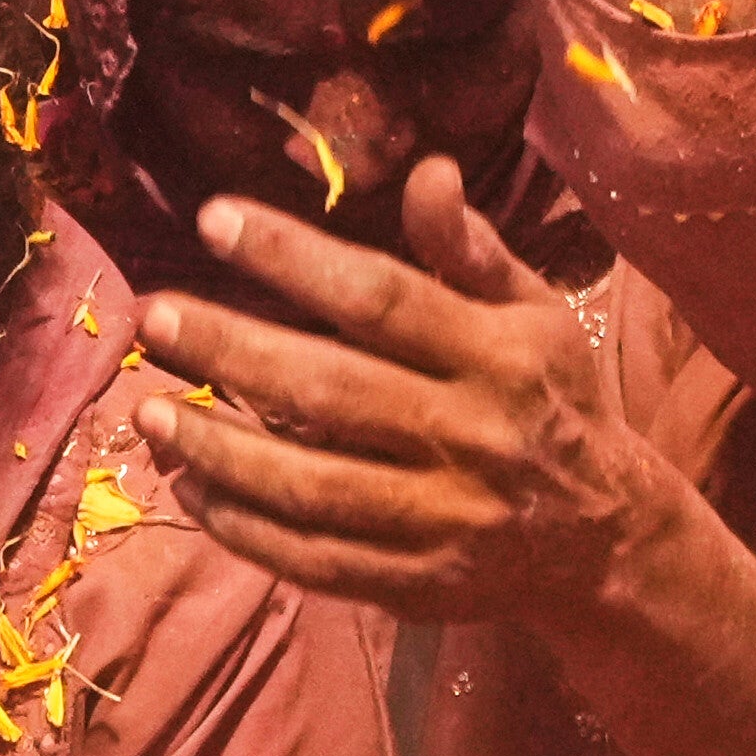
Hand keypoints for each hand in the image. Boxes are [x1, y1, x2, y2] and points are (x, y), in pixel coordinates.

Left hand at [134, 159, 688, 621]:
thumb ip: (470, 249)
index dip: (292, 257)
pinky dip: (240, 526)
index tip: (212, 221)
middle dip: (230, 350)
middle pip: (329, 390)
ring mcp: (440, 520)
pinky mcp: (413, 585)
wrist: (608, 540)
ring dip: (215, 447)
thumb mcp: (535, 312)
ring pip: (307, 484)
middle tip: (157, 316)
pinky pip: (308, 558)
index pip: (383, 297)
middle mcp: (471, 436)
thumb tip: (423, 171)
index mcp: (503, 355)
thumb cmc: (555, 401)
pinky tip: (192, 485)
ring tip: (147, 412)